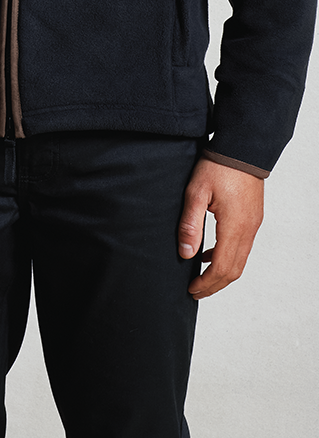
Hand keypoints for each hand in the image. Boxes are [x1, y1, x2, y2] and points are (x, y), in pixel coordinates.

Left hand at [178, 159, 263, 298]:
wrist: (242, 148)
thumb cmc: (218, 166)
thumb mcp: (196, 192)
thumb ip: (190, 224)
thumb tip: (185, 253)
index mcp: (234, 227)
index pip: (222, 268)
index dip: (207, 283)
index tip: (191, 289)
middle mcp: (248, 230)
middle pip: (234, 271)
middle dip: (214, 285)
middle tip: (196, 291)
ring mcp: (253, 225)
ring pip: (240, 260)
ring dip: (222, 273)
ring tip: (201, 276)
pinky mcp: (253, 218)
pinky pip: (243, 247)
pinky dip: (228, 257)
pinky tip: (210, 252)